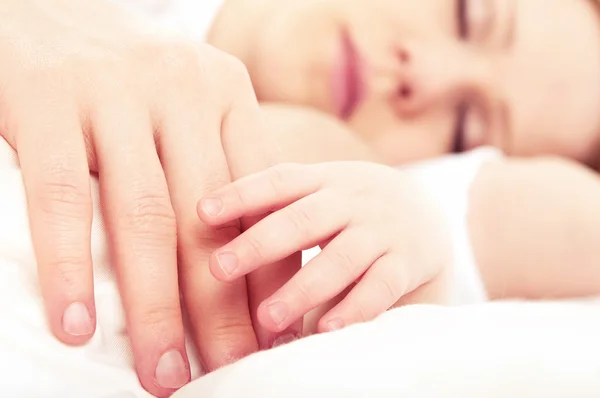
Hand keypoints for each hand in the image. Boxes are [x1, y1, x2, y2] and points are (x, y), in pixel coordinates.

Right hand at [0, 1, 280, 394]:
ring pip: (146, 217)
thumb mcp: (186, 111)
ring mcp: (115, 94)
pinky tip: (76, 326)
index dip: (271, 271)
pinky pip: (62, 197)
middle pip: (212, 219)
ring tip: (165, 373)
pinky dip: (69, 267)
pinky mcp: (48, 102)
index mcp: (226, 95)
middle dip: (224, 307)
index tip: (276, 333)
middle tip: (233, 369)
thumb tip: (247, 263)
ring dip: (157, 306)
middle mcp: (182, 91)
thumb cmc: (127, 83)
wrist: (50, 12)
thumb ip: (216, 169)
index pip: (262, 200)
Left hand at [198, 161, 451, 332]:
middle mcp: (353, 201)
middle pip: (304, 219)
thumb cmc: (350, 208)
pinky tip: (326, 331)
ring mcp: (381, 231)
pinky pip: (381, 286)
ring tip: (267, 317)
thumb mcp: (321, 191)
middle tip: (220, 269)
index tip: (201, 214)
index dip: (241, 195)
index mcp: (324, 180)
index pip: (279, 181)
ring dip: (303, 288)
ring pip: (341, 259)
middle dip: (260, 243)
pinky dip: (354, 309)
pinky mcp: (407, 262)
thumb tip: (206, 223)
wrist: (423, 212)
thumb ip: (278, 204)